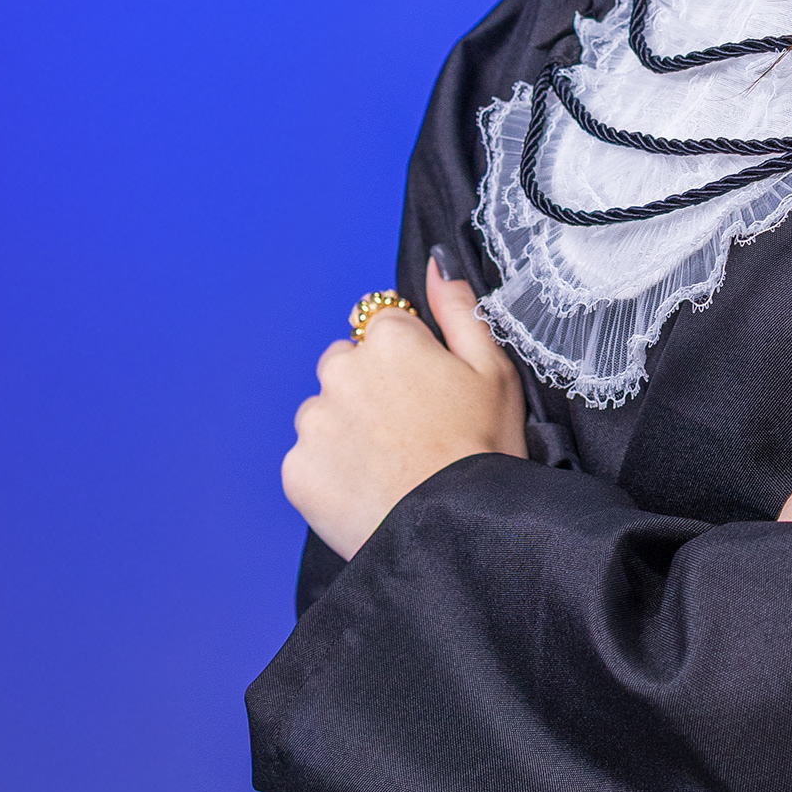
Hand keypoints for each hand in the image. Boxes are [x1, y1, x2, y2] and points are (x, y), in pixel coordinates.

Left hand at [283, 256, 528, 560]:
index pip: (381, 328)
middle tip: (409, 433)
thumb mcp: (494, 368)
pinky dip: (332, 474)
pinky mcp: (297, 470)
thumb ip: (458, 308)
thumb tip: (436, 261)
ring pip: (324, 414)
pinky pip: (310, 461)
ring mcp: (315, 422)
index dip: (408, 361)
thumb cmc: (484, 449)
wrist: (455, 530)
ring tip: (390, 467)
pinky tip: (370, 490)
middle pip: (345, 367)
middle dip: (368, 390)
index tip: (427, 395)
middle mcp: (341, 371)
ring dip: (346, 431)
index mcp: (387, 340)